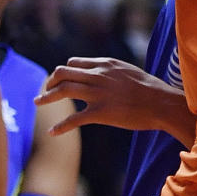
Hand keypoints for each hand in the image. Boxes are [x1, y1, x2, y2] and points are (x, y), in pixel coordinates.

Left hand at [36, 56, 179, 134]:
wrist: (160, 102)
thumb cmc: (147, 88)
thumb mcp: (127, 71)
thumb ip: (110, 71)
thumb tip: (99, 73)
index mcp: (105, 63)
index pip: (74, 63)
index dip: (62, 73)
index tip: (57, 82)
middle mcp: (98, 74)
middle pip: (63, 73)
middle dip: (49, 82)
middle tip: (43, 93)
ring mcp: (98, 93)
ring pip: (63, 90)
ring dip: (46, 97)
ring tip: (36, 103)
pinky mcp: (101, 112)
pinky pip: (73, 119)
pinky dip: (60, 126)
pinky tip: (52, 132)